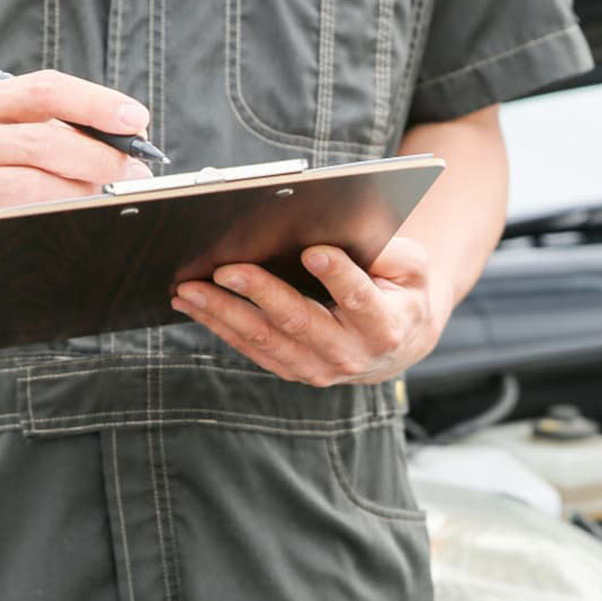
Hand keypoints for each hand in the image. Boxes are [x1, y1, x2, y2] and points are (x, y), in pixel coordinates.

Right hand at [0, 70, 153, 283]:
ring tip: (111, 204)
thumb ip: (73, 131)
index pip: (44, 91)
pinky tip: (77, 231)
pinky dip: (54, 230)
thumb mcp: (23, 136)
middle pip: (42, 143)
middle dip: (100, 159)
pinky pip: (14, 231)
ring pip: (31, 190)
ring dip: (82, 198)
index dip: (95, 103)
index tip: (137, 120)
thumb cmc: (0, 172)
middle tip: (136, 175)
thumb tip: (135, 143)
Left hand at [171, 238, 447, 386]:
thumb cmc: (401, 291)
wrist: (398, 342)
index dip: (338, 276)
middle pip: (300, 322)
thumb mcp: (412, 267)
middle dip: (260, 293)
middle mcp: (350, 353)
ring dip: (224, 314)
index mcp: (385, 325)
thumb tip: (345, 231)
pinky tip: (194, 305)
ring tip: (189, 289)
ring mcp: (319, 368)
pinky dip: (220, 326)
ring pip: (266, 341)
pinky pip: (252, 350)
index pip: (360, 299)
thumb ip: (391, 252)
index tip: (313, 251)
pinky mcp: (293, 370)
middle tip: (225, 269)